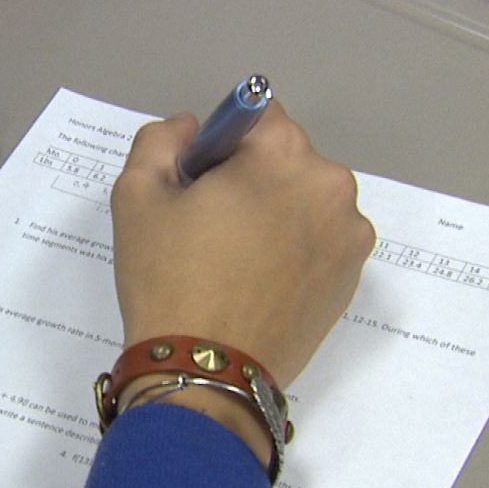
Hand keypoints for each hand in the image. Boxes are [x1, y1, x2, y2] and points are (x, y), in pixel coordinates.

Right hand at [110, 100, 374, 388]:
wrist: (206, 372)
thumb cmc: (168, 279)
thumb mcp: (136, 195)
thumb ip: (160, 139)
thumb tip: (192, 130)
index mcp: (285, 154)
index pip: (255, 115)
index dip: (220, 145)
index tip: (198, 186)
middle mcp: (332, 185)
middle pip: (285, 158)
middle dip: (252, 179)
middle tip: (210, 229)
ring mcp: (349, 235)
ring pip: (304, 200)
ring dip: (276, 213)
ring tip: (236, 263)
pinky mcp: (352, 278)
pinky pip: (319, 241)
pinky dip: (295, 249)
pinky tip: (260, 285)